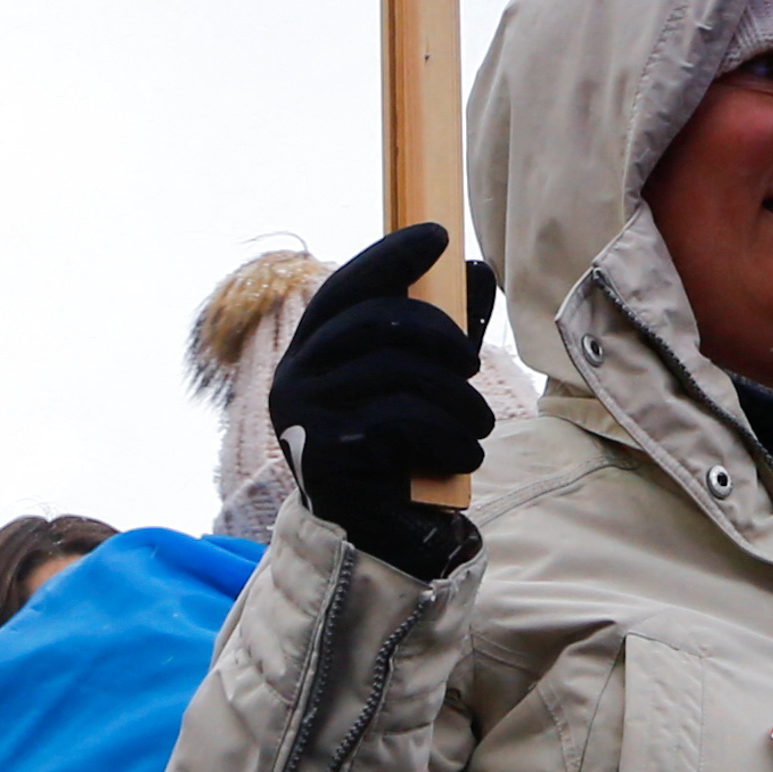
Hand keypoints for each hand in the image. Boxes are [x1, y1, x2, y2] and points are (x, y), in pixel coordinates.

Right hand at [271, 225, 493, 573]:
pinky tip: (463, 453)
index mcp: (310, 349)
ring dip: (457, 400)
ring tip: (477, 426)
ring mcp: (305, 413)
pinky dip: (448, 435)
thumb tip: (475, 270)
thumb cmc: (390, 448)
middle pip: (380, 321)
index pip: (347, 287)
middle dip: (442, 336)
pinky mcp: (326, 450)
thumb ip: (441, 331)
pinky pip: (402, 419)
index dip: (391, 256)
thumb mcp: (417, 383)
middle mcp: (295, 374)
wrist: (366, 535)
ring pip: (400, 372)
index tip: (438, 235)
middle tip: (472, 366)